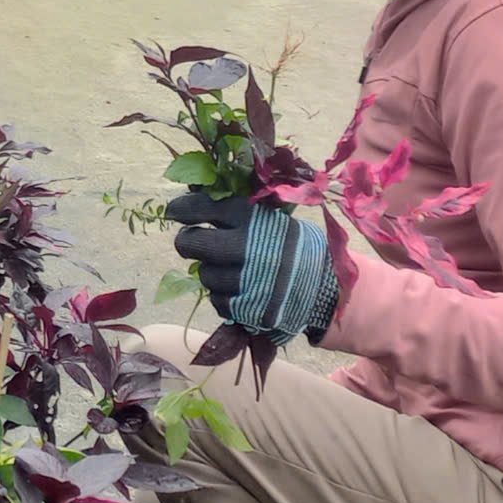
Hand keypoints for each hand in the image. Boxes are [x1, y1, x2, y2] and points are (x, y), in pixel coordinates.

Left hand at [169, 192, 338, 342]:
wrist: (326, 286)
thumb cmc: (294, 246)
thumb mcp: (270, 217)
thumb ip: (238, 210)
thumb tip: (197, 194)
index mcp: (251, 218)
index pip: (200, 207)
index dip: (181, 209)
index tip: (176, 212)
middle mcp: (244, 247)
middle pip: (190, 243)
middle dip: (188, 242)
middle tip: (193, 241)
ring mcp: (244, 280)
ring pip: (204, 274)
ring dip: (211, 271)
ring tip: (232, 268)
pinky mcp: (245, 308)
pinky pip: (217, 300)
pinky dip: (224, 295)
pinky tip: (242, 289)